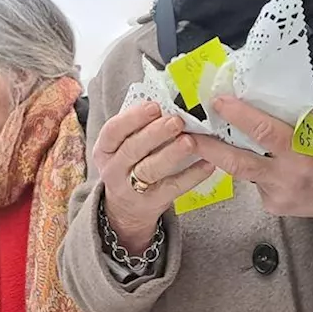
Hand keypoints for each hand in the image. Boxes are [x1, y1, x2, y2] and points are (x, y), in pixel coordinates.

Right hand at [95, 102, 216, 249]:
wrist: (125, 208)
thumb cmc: (130, 164)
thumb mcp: (123, 146)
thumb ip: (138, 127)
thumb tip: (169, 103)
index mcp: (105, 149)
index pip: (113, 131)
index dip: (133, 118)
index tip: (154, 106)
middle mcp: (114, 169)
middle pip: (132, 149)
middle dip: (155, 133)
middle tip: (176, 121)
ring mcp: (132, 188)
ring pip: (151, 169)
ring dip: (171, 154)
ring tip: (189, 141)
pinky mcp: (153, 201)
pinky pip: (174, 186)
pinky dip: (192, 175)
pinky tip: (207, 163)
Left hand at [190, 97, 312, 223]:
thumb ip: (302, 117)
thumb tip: (269, 99)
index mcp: (304, 153)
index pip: (264, 132)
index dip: (239, 115)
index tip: (219, 101)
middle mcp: (287, 177)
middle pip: (237, 162)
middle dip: (208, 146)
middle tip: (186, 132)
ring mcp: (278, 196)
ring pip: (243, 171)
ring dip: (226, 155)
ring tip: (205, 139)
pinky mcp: (274, 207)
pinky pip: (256, 183)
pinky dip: (255, 170)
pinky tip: (261, 162)